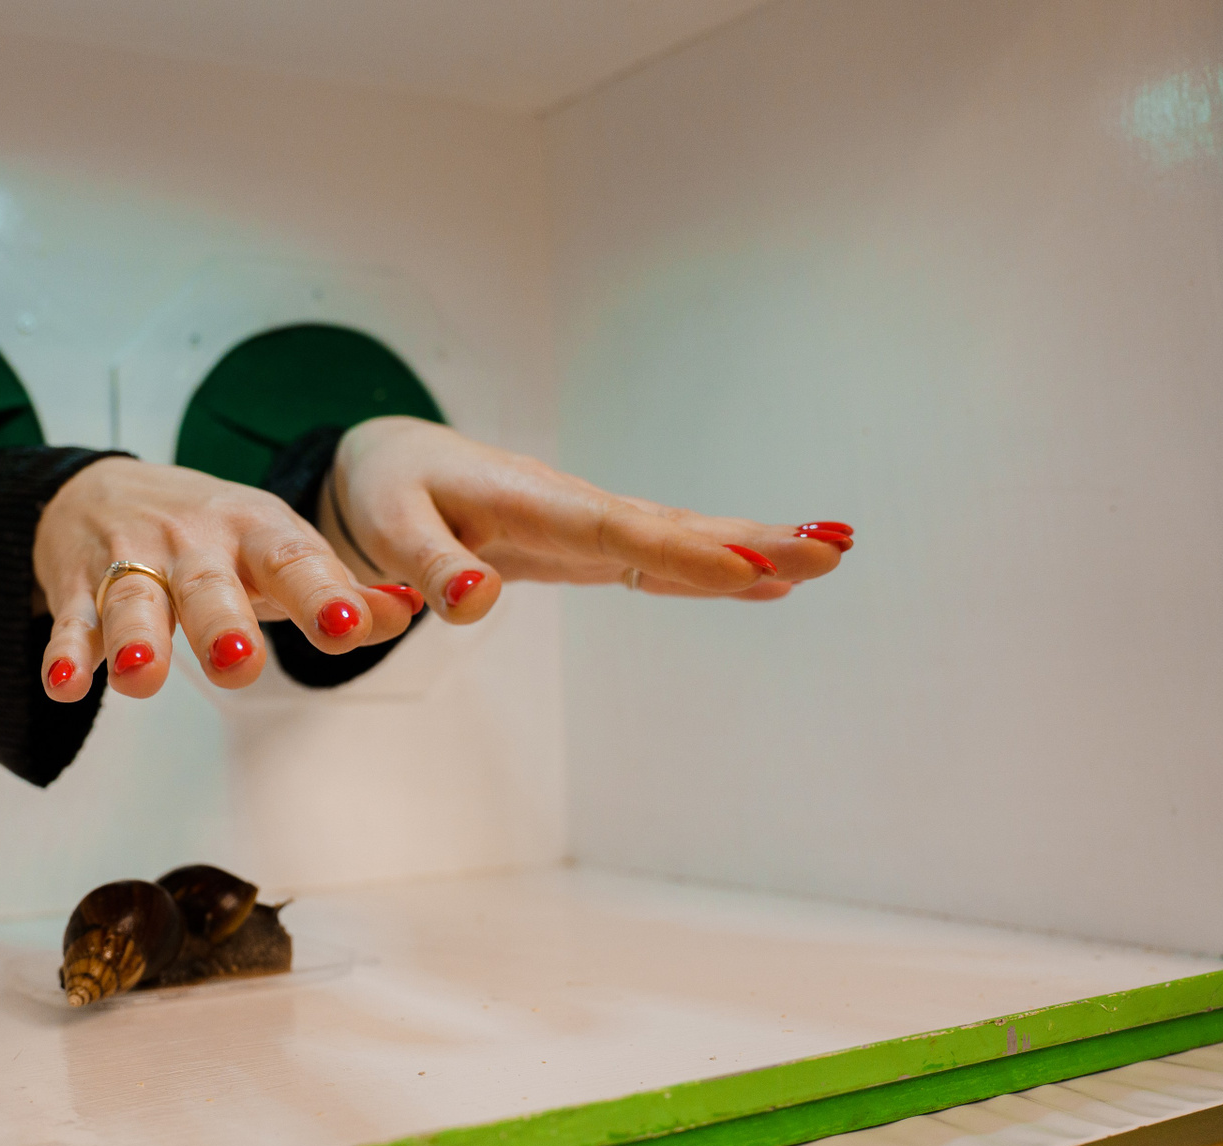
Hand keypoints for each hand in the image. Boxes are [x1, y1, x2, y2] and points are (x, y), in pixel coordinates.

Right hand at [34, 458, 420, 699]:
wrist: (101, 489)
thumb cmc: (215, 537)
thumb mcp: (278, 550)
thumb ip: (342, 591)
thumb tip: (411, 611)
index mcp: (255, 532)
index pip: (293, 561)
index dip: (322, 594)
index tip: (348, 628)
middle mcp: (195, 544)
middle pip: (209, 585)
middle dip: (222, 623)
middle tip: (240, 662)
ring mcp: (133, 562)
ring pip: (135, 601)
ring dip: (139, 638)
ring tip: (141, 677)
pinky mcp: (79, 585)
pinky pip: (72, 619)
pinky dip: (67, 652)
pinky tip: (65, 684)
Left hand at [320, 416, 852, 618]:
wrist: (393, 462)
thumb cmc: (389, 492)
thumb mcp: (390, 525)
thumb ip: (431, 564)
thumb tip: (474, 606)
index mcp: (526, 501)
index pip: (613, 530)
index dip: (681, 551)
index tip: (750, 563)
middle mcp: (571, 507)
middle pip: (670, 526)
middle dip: (751, 540)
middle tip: (832, 550)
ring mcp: (587, 524)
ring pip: (679, 535)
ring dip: (752, 546)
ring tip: (829, 556)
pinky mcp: (588, 543)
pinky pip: (660, 554)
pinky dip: (713, 565)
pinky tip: (767, 581)